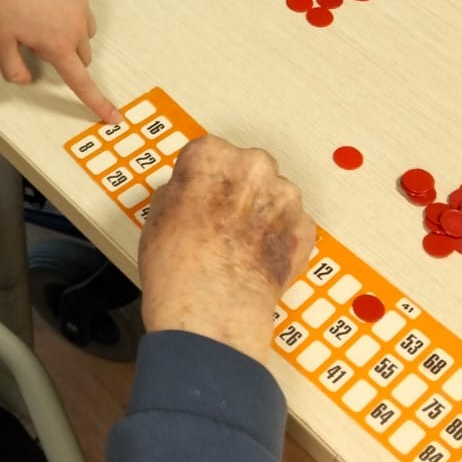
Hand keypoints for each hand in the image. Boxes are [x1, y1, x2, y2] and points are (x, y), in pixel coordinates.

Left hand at [0, 0, 120, 122]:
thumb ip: (13, 68)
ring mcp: (81, 0)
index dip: (97, 102)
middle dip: (67, 56)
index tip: (113, 116)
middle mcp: (77, 25)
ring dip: (72, 31)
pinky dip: (75, 0)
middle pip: (82, 53)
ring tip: (41, 16)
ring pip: (86, 27)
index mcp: (59, 46)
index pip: (81, 82)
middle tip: (36, 42)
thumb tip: (26, 80)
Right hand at [138, 136, 313, 361]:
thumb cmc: (179, 266)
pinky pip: (292, 224)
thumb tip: (189, 193)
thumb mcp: (157, 214)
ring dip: (260, 211)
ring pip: (273, 195)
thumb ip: (180, 190)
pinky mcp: (305, 229)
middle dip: (237, 189)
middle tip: (220, 220)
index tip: (199, 192)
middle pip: (247, 168)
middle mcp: (254, 167)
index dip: (201, 176)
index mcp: (212, 155)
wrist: (211, 310)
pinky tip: (256, 256)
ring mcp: (285, 198)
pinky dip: (279, 237)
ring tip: (238, 243)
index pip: (208, 151)